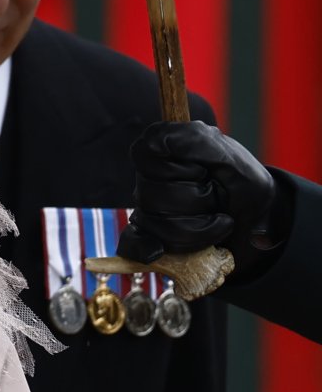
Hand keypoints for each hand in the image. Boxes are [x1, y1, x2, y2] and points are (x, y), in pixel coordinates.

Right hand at [120, 120, 279, 270]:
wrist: (258, 222)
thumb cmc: (243, 183)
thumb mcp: (229, 156)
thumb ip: (196, 141)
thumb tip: (158, 140)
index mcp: (165, 151)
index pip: (145, 154)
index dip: (178, 166)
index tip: (204, 169)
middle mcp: (150, 179)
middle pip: (152, 194)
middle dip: (196, 200)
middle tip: (216, 195)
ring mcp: (148, 210)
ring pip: (157, 225)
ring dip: (199, 228)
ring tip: (216, 219)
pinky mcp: (152, 238)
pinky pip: (134, 245)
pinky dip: (145, 249)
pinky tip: (158, 251)